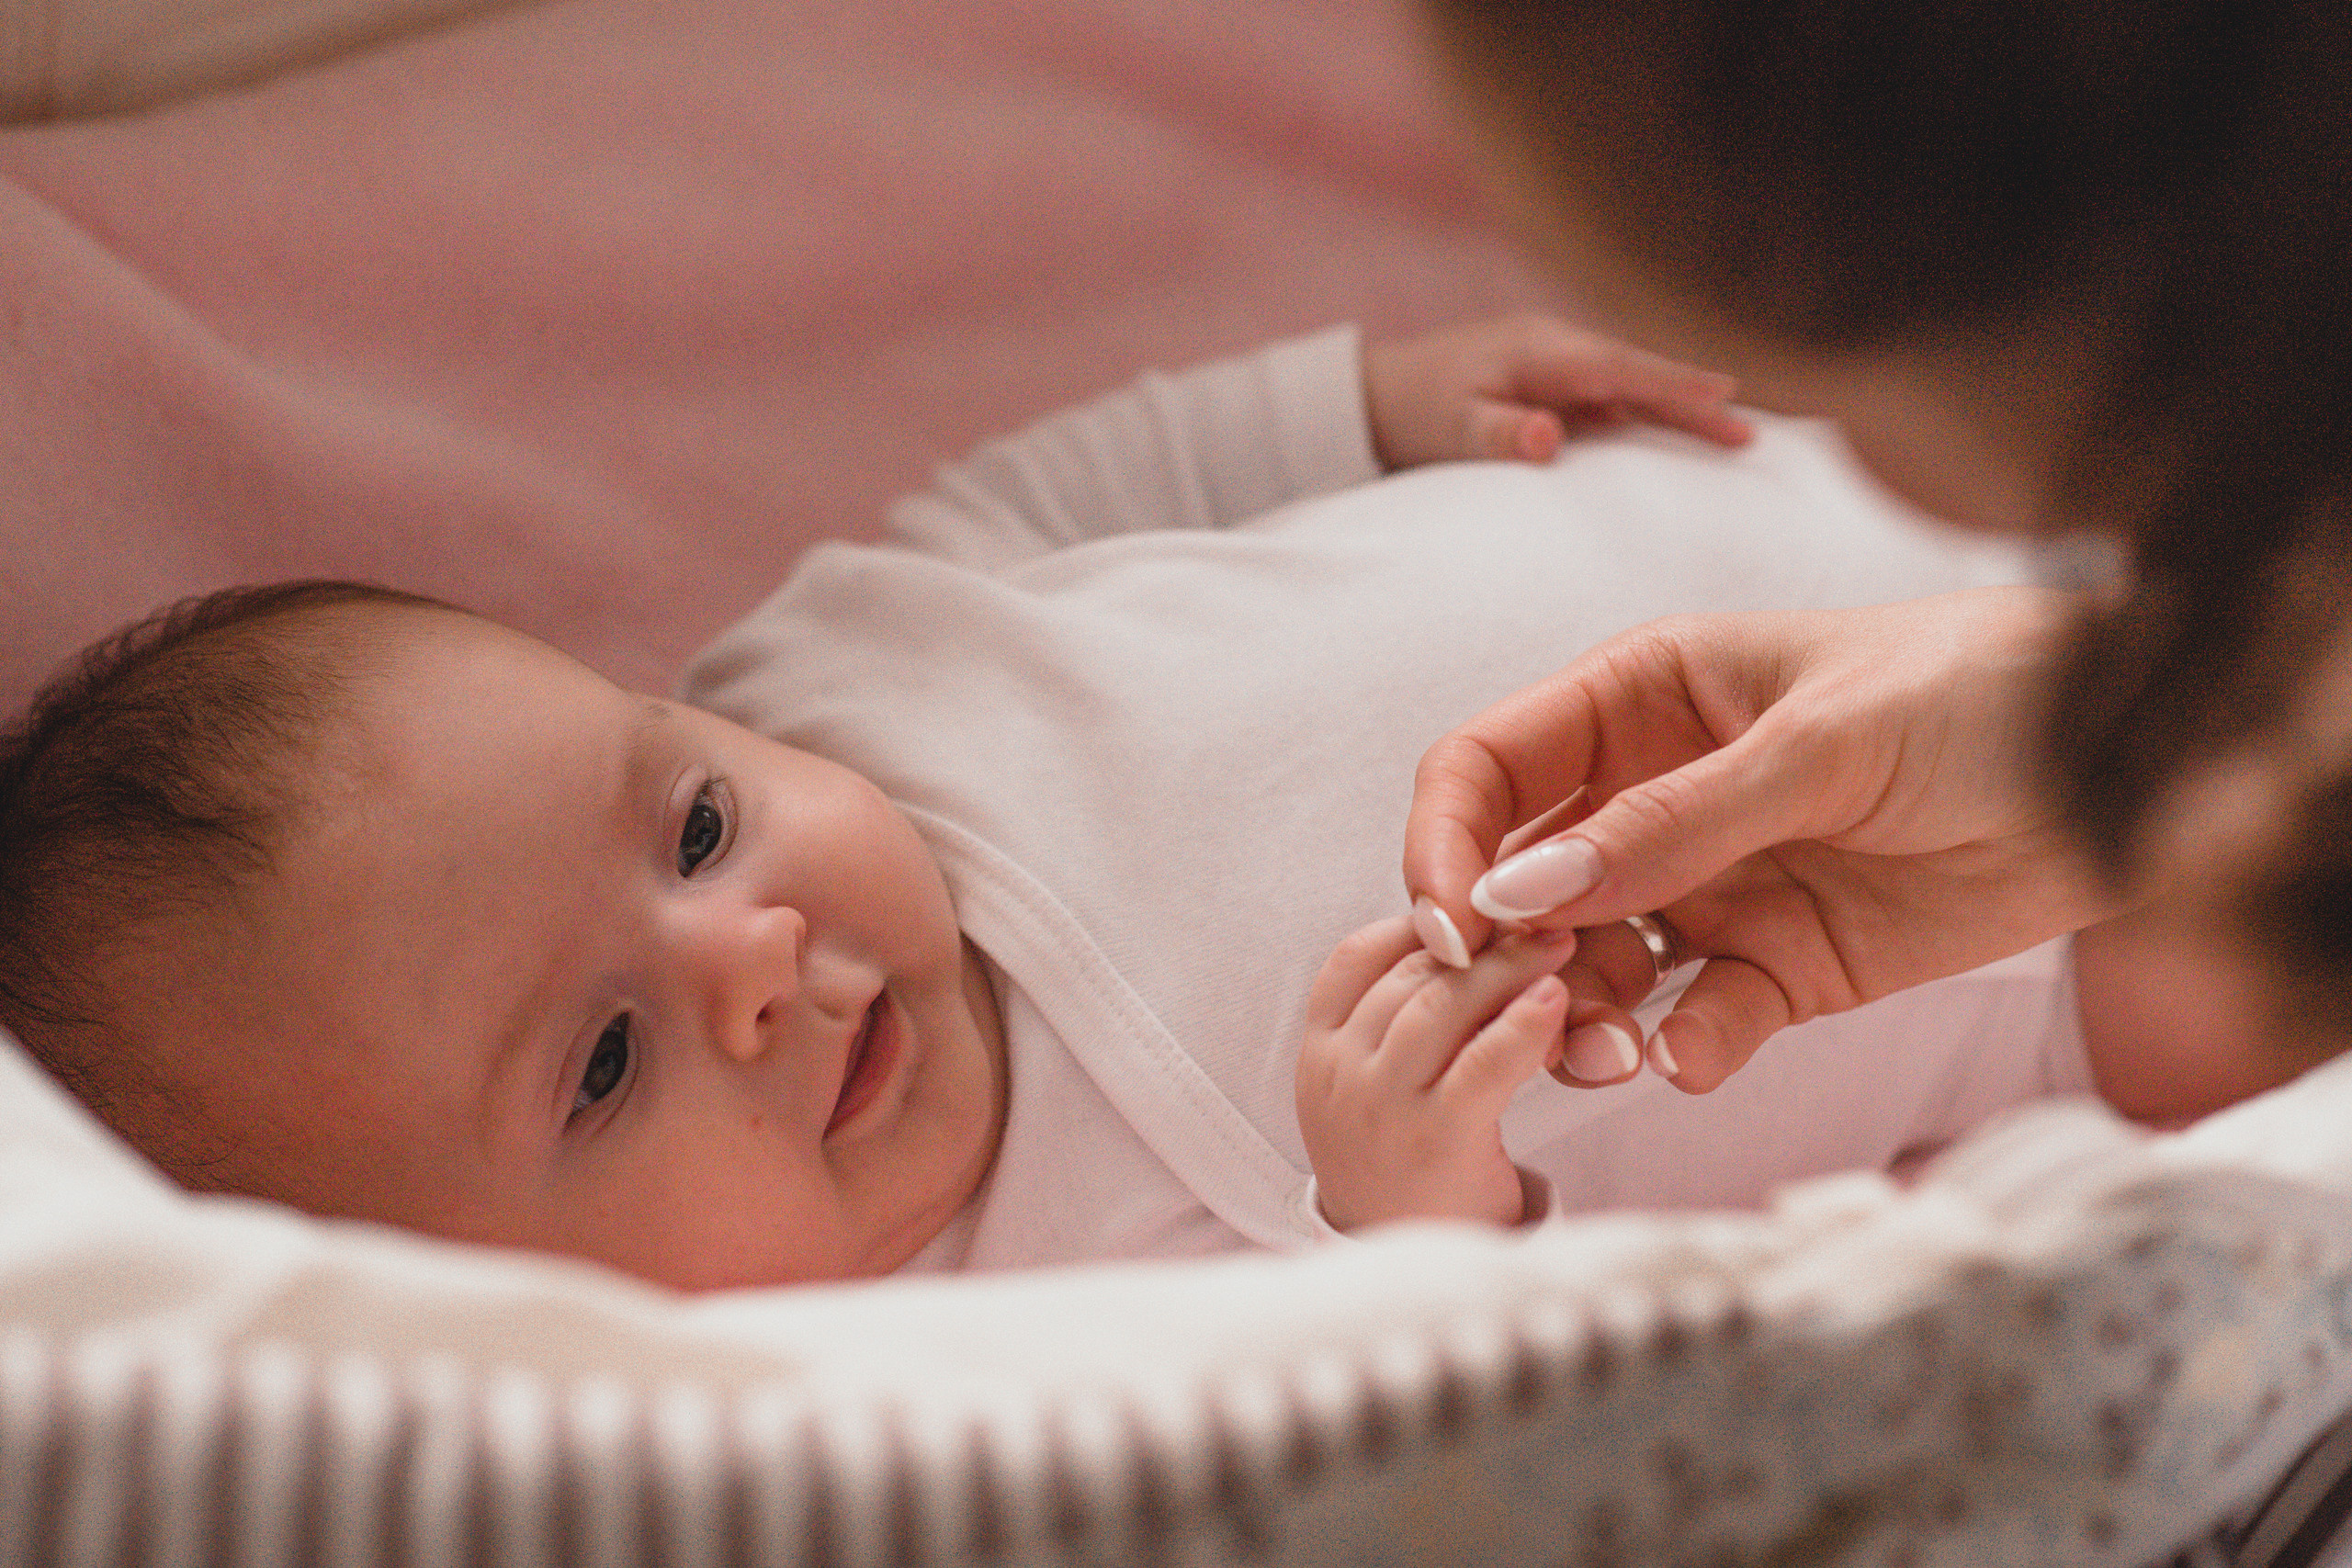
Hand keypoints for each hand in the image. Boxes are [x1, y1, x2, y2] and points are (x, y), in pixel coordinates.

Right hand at [1295, 917, 1641, 1230]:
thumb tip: (1467, 945)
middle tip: (1541, 910)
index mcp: (1320, 1055)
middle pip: (1407, 975)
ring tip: (1560, 943)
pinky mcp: (1433, 1141)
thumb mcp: (1377, 1094)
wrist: (1404, 1284)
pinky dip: (1522, 1025)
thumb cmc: (1409, 1175)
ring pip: (1440, 1005)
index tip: (1476, 907)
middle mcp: (1338, 1074)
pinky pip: (1481, 1065)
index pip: (1354, 959)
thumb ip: (1403, 1025)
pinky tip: (1558, 1000)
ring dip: (1505, 966)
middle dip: (1479, 937)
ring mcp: (1378, 1106)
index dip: (1415, 923)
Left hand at [1361, 313, 1753, 471]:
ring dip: (1677, 406)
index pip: (1619, 368)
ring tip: (1734, 435)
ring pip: (1628, 385)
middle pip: (1637, 374)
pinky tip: (1678, 434)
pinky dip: (1646, 412)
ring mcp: (1556, 365)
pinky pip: (1610, 398)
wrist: (1373, 395)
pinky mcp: (1551, 385)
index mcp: (1539, 352)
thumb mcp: (1451, 427)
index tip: (1724, 395)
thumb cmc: (1414, 411)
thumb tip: (1551, 437)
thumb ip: (1500, 433)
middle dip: (1692, 399)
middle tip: (1749, 432)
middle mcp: (1556, 349)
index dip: (1673, 383)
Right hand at [1403, 586, 2133, 1093]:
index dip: (1446, 845)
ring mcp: (1713, 884)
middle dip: (1507, 955)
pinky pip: (1697, 1020)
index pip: (1487, 770)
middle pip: (1522, 885)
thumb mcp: (1816, 742)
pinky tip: (1696, 1056)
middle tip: (1534, 1009)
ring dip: (1583, 1018)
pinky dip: (1683, 1048)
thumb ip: (1669, 822)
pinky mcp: (1778, 966)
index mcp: (1639, 699)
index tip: (1449, 928)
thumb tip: (1520, 895)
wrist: (2128, 763)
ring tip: (1614, 1055)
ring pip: (1595, 969)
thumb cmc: (1973, 692)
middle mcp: (1654, 795)